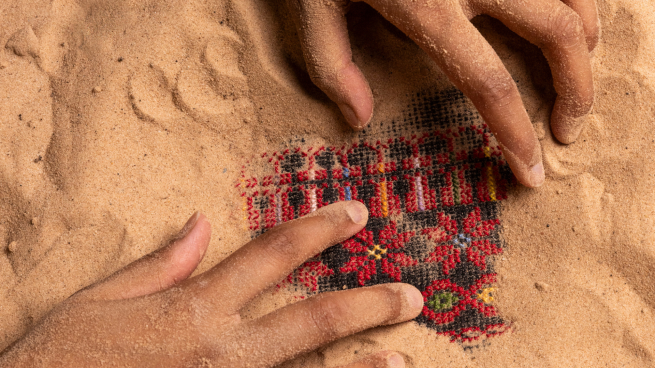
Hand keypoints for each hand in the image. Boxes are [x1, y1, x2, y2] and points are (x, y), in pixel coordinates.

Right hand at [0, 202, 421, 367]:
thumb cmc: (61, 360)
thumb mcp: (100, 300)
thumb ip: (158, 263)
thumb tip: (203, 224)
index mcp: (195, 307)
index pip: (272, 254)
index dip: (319, 229)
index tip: (356, 215)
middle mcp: (223, 350)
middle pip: (311, 319)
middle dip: (366, 303)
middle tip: (410, 295)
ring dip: (359, 367)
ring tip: (401, 357)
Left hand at [288, 0, 598, 187]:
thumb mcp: (314, 5)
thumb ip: (333, 66)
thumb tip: (359, 118)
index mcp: (429, 7)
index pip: (490, 82)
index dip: (516, 134)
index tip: (529, 170)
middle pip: (556, 36)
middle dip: (576, 90)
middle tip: (569, 129)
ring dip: (584, 42)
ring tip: (577, 77)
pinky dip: (576, 1)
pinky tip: (568, 21)